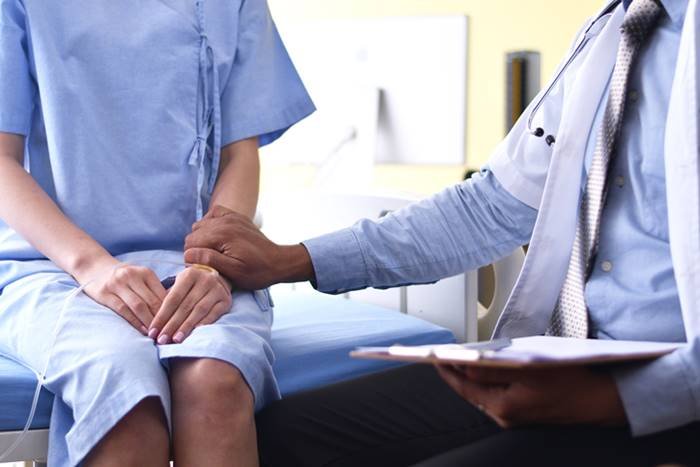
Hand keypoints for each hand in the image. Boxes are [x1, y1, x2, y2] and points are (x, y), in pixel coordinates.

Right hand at [78, 257, 166, 334]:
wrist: (95, 268)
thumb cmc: (125, 277)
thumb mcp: (141, 277)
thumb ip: (154, 290)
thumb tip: (173, 309)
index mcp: (145, 272)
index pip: (162, 294)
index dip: (171, 311)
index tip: (177, 324)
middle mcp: (132, 276)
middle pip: (151, 301)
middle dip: (162, 319)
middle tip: (169, 333)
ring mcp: (117, 284)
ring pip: (138, 306)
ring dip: (149, 322)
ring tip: (156, 334)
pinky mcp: (105, 293)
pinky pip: (122, 310)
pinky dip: (134, 321)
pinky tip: (142, 330)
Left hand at [149, 265, 231, 344]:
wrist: (216, 279)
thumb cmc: (191, 286)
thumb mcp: (180, 285)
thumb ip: (168, 300)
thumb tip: (154, 325)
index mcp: (190, 274)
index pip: (173, 298)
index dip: (162, 316)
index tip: (152, 332)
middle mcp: (205, 280)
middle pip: (185, 306)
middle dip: (171, 325)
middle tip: (162, 339)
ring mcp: (217, 290)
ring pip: (199, 311)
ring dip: (186, 327)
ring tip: (175, 340)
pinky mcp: (226, 300)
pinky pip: (214, 314)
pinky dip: (204, 323)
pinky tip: (195, 333)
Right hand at [184, 205, 314, 289]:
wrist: (279, 262)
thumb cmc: (257, 272)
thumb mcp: (233, 272)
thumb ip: (209, 260)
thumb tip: (188, 254)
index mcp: (222, 234)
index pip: (190, 244)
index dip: (194, 258)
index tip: (207, 267)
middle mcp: (225, 221)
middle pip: (193, 234)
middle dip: (198, 248)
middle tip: (213, 261)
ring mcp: (231, 216)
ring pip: (200, 225)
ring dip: (203, 238)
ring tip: (217, 251)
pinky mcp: (236, 216)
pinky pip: (212, 214)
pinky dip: (211, 225)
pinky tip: (218, 237)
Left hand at [435, 364, 626, 427]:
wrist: (601, 400)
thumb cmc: (570, 381)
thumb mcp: (529, 368)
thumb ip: (494, 369)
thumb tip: (466, 367)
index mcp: (504, 407)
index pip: (464, 387)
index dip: (447, 370)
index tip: (431, 356)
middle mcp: (505, 416)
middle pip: (470, 391)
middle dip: (457, 371)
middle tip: (442, 353)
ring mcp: (513, 417)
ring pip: (482, 393)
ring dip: (471, 375)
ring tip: (459, 357)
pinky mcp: (521, 413)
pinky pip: (495, 395)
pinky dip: (487, 381)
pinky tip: (485, 368)